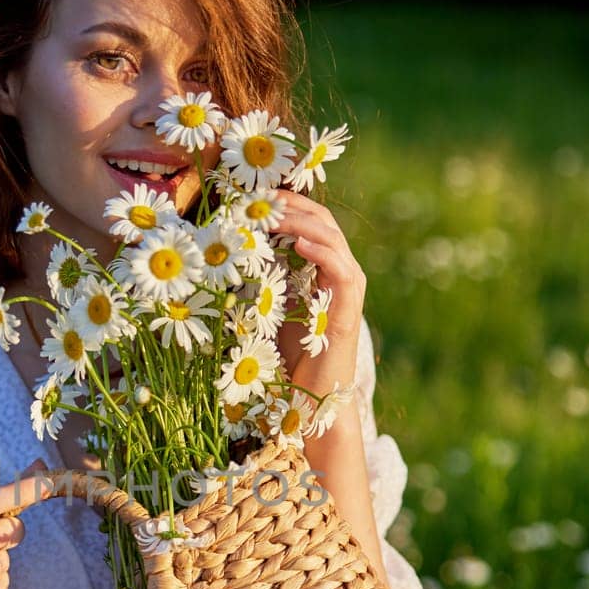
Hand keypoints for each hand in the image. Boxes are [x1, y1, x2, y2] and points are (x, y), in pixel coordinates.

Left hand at [270, 189, 365, 396]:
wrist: (311, 394)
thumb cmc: (292, 355)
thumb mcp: (275, 305)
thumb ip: (268, 277)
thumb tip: (239, 250)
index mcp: (325, 267)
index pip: (312, 221)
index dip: (287, 204)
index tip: (257, 194)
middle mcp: (342, 271)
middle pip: (323, 221)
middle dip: (292, 205)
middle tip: (260, 197)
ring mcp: (349, 287)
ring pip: (332, 238)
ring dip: (300, 222)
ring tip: (272, 214)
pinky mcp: (348, 307)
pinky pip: (340, 269)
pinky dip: (319, 252)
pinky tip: (296, 244)